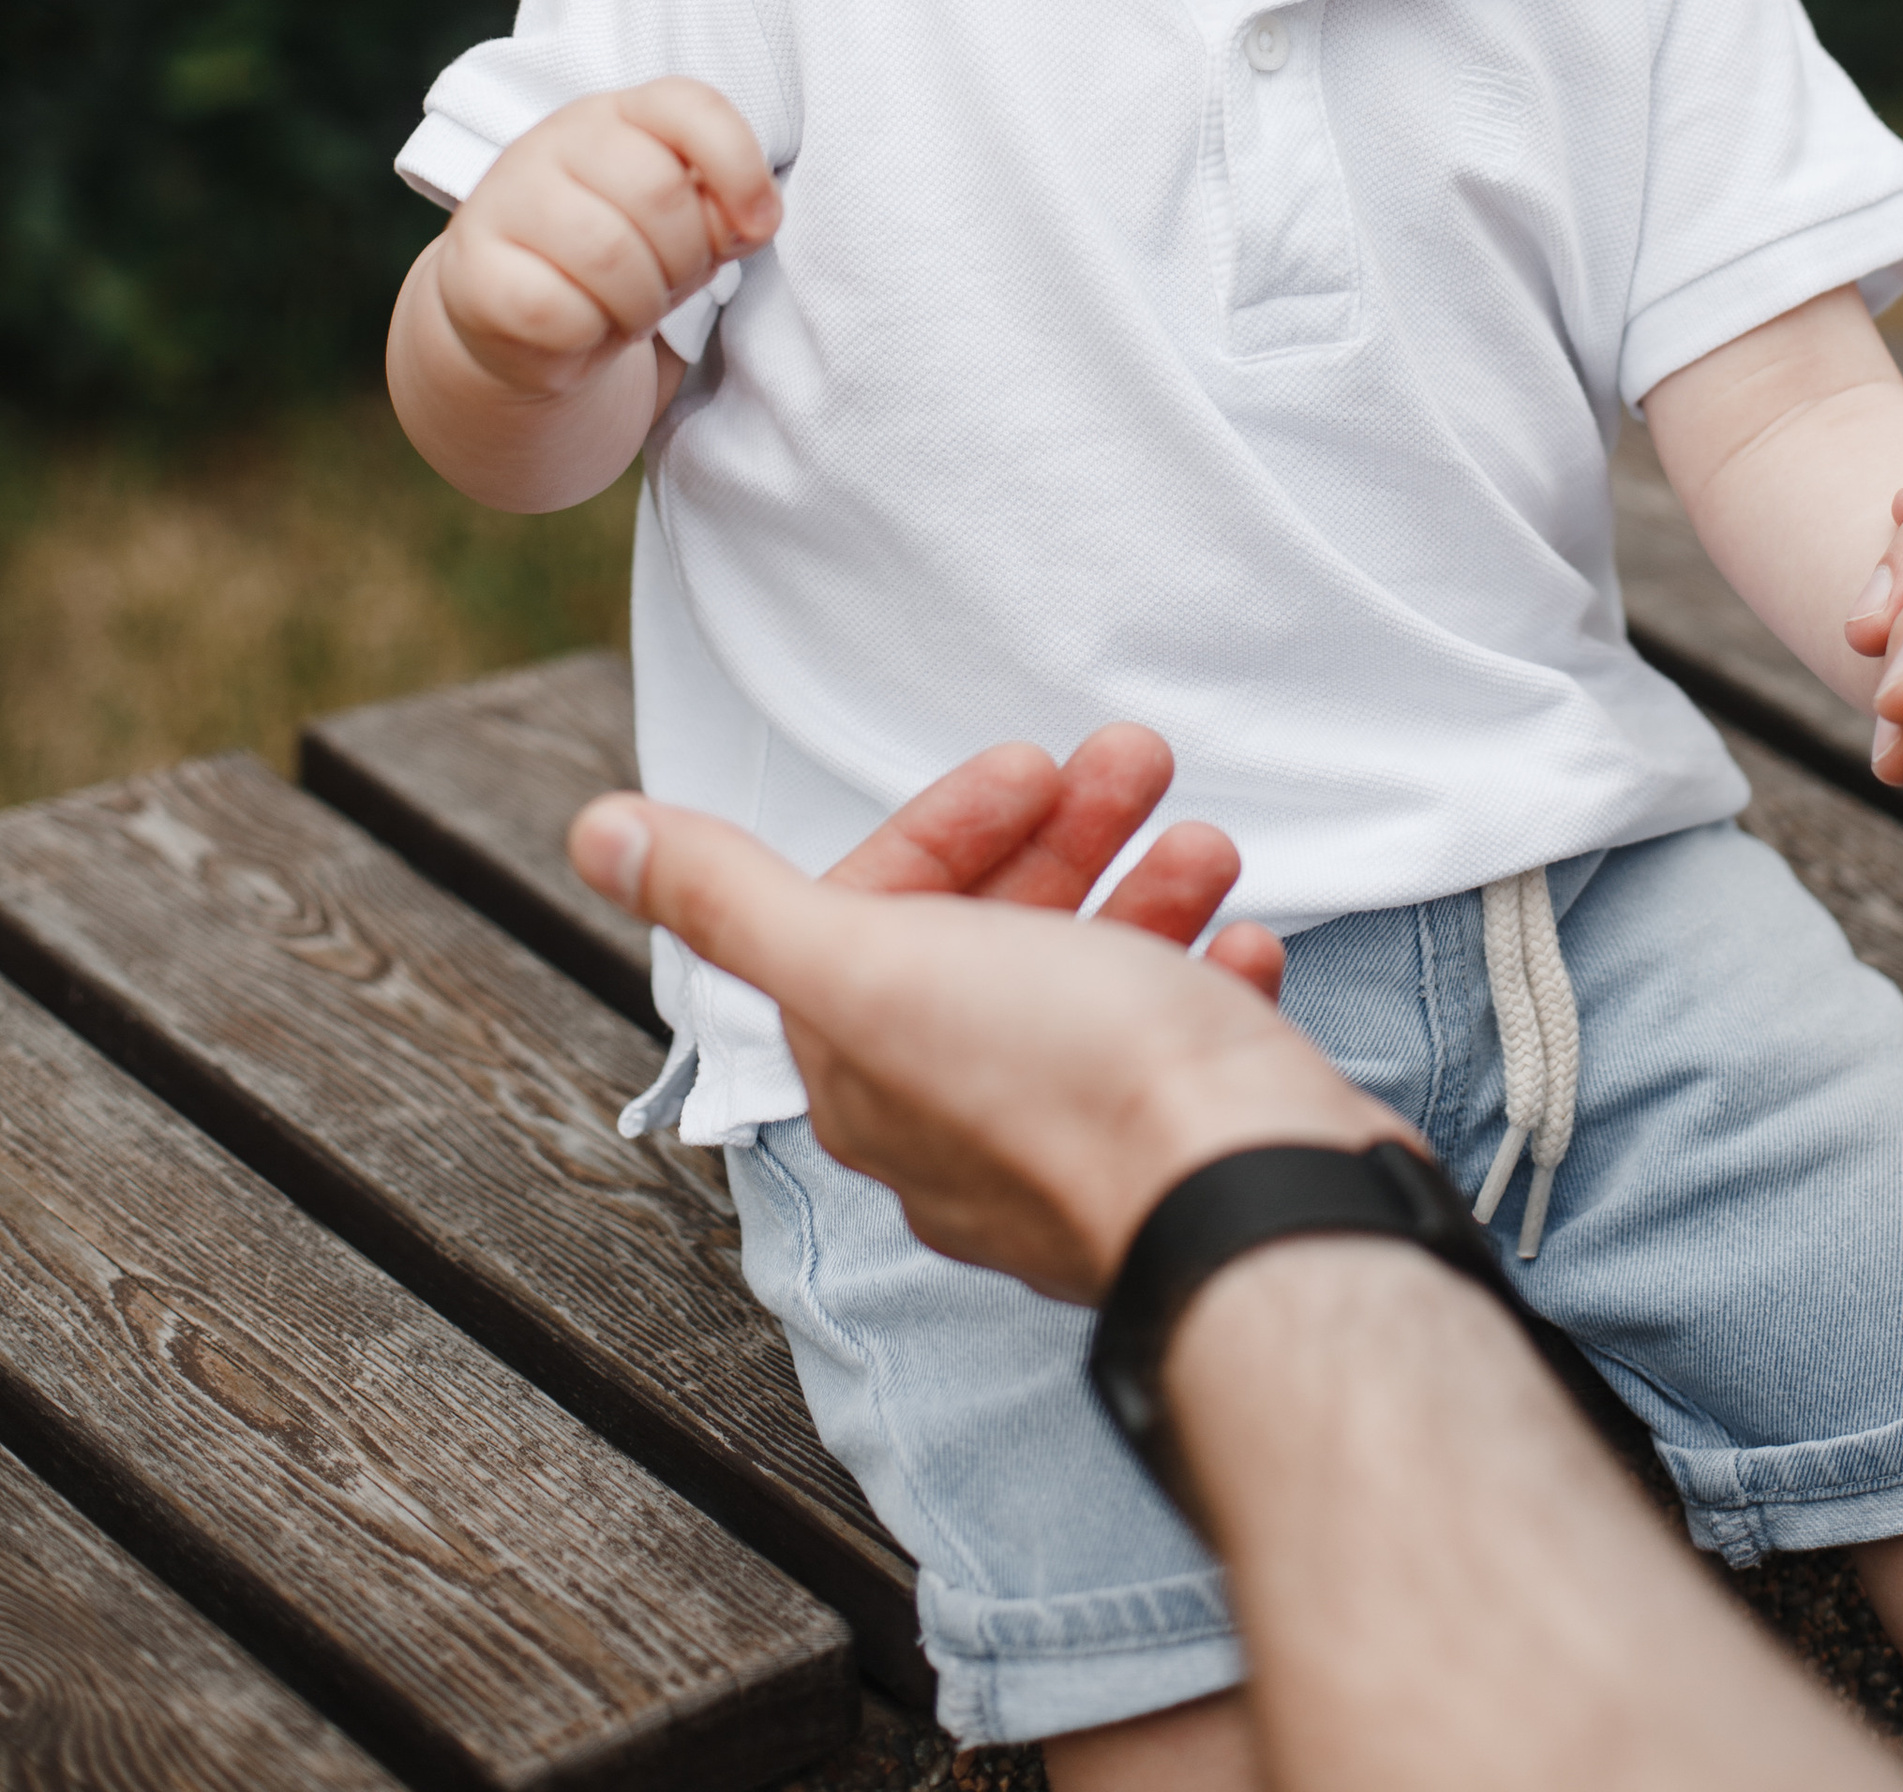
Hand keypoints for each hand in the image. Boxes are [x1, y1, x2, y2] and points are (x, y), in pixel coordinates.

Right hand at [430, 79, 779, 396]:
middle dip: (687, 258)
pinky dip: (590, 335)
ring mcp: (505, 200)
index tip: (758, 224)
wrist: (518, 318)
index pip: (690, 106)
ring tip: (631, 310)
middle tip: (671, 282)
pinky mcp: (473, 270)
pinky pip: (558, 311)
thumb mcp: (683, 223)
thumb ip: (725, 208)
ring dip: (642, 304)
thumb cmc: (619, 256)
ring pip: (610, 254)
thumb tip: (755, 219)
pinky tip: (584, 328)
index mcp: (614, 114)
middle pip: (659, 192)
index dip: (740, 167)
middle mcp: (553, 141)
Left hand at [573, 728, 1395, 1294]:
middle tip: (1138, 760)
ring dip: (1142, 891)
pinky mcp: (1172, 1162)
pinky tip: (1241, 942)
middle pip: (989, 943)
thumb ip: (734, 898)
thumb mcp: (870, 959)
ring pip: (1093, 989)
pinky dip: (1203, 978)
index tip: (1030, 762)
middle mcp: (960, 1123)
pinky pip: (1175, 1055)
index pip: (874, 920)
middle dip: (1060, 837)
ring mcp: (1073, 1150)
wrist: (1243, 1203)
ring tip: (1206, 842)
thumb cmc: (1057, 1077)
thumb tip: (597, 833)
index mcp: (870, 1074)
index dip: (945, 826)